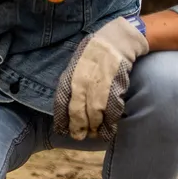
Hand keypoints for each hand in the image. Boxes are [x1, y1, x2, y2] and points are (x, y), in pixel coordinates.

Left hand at [55, 17, 149, 140]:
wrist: (116, 41)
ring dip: (94, 127)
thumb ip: (72, 83)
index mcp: (70, 75)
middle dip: (77, 126)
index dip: (62, 117)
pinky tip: (109, 130)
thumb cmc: (94, 55)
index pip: (61, 101)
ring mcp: (99, 84)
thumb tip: (66, 104)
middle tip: (78, 137)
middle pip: (77, 110)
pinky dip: (110, 122)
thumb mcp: (76, 66)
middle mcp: (82, 81)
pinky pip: (112, 109)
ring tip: (94, 135)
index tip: (61, 130)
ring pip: (94, 112)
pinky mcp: (116, 86)